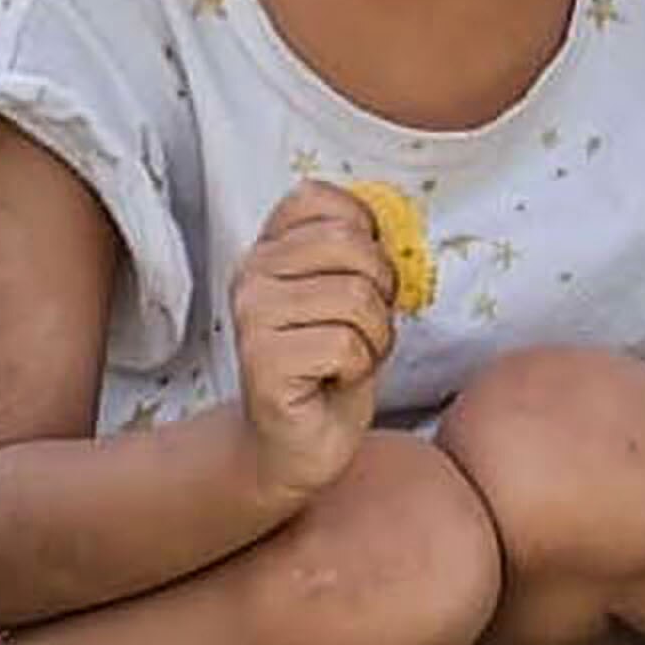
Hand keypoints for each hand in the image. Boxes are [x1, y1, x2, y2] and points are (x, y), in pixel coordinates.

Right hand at [230, 181, 398, 497]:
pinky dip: (358, 369)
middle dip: (379, 294)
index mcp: (269, 248)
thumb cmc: (329, 367)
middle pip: (352, 247)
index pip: (322, 200)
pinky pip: (346, 345)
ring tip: (346, 360)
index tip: (359, 278)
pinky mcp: (262, 361)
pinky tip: (332, 382)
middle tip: (360, 331)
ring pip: (356, 298)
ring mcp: (252, 317)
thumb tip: (393, 220)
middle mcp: (251, 274)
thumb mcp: (351, 294)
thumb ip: (358, 251)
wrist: (294, 444)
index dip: (365, 237)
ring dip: (373, 338)